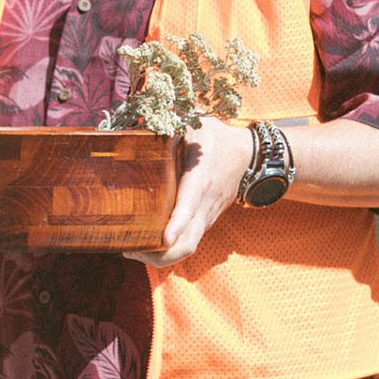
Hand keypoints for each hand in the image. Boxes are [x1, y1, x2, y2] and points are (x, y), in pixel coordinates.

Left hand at [125, 117, 249, 266]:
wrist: (249, 156)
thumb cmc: (216, 139)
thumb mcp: (196, 125)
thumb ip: (170, 125)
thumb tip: (139, 122)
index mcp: (202, 178)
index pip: (190, 205)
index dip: (177, 223)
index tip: (163, 237)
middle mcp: (205, 204)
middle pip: (188, 242)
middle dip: (159, 254)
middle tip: (129, 249)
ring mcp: (206, 216)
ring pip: (188, 247)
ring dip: (161, 256)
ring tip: (131, 249)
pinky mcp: (204, 221)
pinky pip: (189, 242)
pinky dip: (169, 250)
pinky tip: (146, 243)